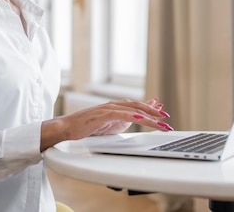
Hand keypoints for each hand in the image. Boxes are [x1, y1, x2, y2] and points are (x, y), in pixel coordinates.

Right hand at [39, 97, 172, 150]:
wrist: (67, 128)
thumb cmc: (85, 127)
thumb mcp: (108, 125)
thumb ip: (122, 121)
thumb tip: (135, 119)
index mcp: (115, 107)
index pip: (137, 106)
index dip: (151, 108)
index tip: (163, 112)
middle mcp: (113, 105)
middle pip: (138, 106)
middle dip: (154, 112)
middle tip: (166, 118)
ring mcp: (108, 108)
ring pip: (133, 110)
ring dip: (149, 116)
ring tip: (160, 122)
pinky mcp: (102, 115)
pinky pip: (121, 114)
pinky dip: (133, 115)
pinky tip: (141, 118)